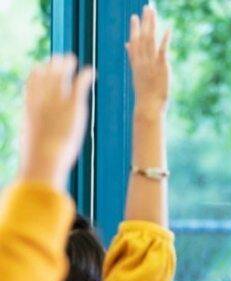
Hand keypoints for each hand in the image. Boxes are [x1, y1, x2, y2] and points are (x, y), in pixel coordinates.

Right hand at [18, 55, 93, 188]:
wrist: (44, 159)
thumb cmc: (38, 160)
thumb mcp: (31, 147)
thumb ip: (34, 141)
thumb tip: (33, 153)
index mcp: (29, 110)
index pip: (30, 86)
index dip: (36, 75)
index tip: (40, 67)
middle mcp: (42, 102)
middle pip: (45, 76)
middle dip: (52, 65)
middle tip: (59, 58)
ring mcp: (57, 103)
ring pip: (61, 76)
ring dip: (66, 65)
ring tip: (72, 58)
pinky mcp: (73, 106)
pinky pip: (79, 85)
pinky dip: (85, 76)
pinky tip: (91, 71)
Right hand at [126, 5, 170, 119]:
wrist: (148, 105)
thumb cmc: (144, 92)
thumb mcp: (137, 73)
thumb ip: (132, 56)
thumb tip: (127, 44)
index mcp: (136, 62)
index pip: (134, 41)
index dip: (134, 28)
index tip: (134, 16)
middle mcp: (142, 59)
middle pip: (142, 37)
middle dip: (144, 22)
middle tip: (147, 8)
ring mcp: (151, 62)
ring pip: (150, 39)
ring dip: (152, 25)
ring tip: (153, 12)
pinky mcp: (161, 66)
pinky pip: (163, 50)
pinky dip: (165, 39)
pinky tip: (168, 28)